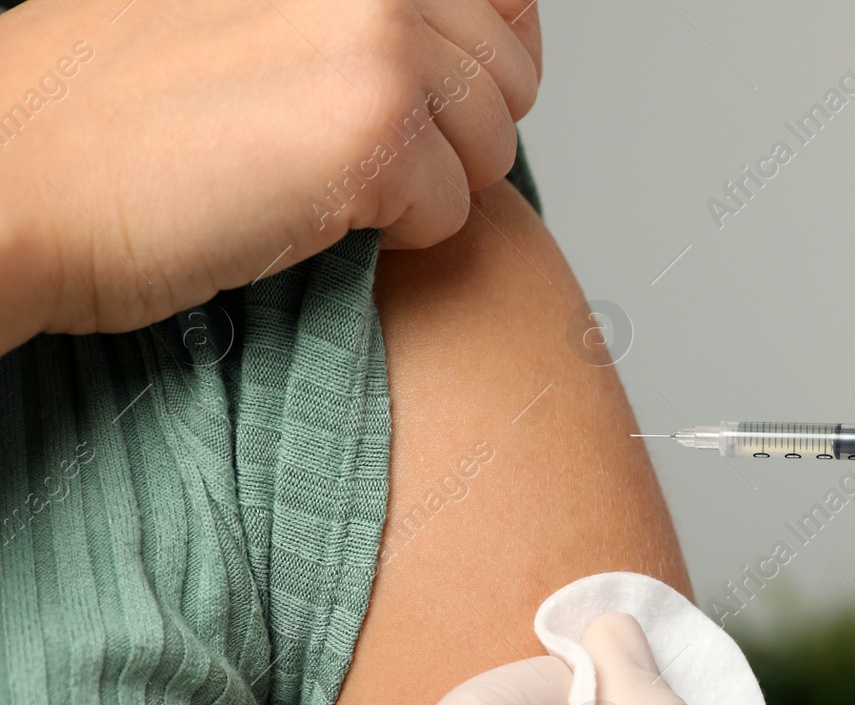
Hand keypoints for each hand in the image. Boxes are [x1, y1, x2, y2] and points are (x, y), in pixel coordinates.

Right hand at [0, 0, 539, 346]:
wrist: (16, 185)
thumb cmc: (108, 116)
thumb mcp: (236, 9)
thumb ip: (347, 14)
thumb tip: (453, 47)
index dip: (492, 58)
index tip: (444, 98)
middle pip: (509, 77)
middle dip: (459, 135)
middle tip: (363, 158)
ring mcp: (378, 41)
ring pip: (492, 147)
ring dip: (430, 188)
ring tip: (326, 185)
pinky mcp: (376, 131)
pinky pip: (456, 212)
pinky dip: (400, 238)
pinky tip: (314, 217)